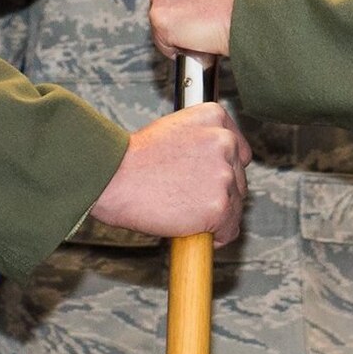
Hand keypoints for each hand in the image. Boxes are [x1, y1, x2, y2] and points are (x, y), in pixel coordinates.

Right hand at [89, 103, 251, 243]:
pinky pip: (229, 230)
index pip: (239, 150)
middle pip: (239, 179)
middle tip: (188, 199)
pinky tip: (192, 229)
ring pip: (236, 205)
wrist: (113, 177)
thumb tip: (212, 166)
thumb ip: (200, 141)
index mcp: (215, 117)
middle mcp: (225, 141)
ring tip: (184, 213)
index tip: (208, 181)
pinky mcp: (220, 206)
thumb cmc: (134, 159)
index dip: (223, 170)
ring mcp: (224, 174)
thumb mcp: (173, 131)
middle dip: (219, 193)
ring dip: (216, 214)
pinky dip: (215, 236)